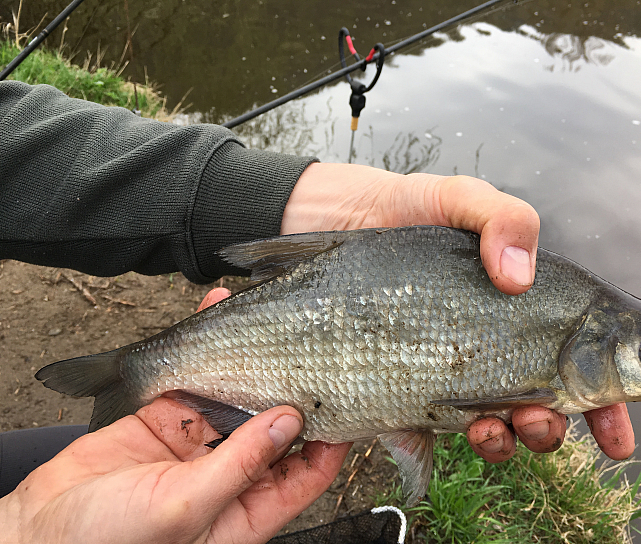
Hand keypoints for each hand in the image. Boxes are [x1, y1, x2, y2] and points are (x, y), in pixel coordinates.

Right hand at [0, 288, 350, 543]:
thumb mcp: (184, 508)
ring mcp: (199, 441)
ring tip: (270, 317)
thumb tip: (288, 421)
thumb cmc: (112, 542)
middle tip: (314, 346)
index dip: (332, 438)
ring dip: (251, 355)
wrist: (42, 530)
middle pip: (276, 426)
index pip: (308, 471)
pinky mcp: (167, 416)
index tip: (348, 398)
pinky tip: (215, 310)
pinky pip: (193, 374)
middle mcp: (230, 473)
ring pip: (237, 391)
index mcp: (247, 509)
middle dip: (292, 387)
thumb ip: (239, 465)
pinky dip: (203, 342)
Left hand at [282, 163, 634, 460]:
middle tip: (543, 419)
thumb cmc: (404, 207)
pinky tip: (458, 427)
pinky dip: (460, 438)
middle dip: (554, 427)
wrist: (335, 223)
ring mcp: (455, 370)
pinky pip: (445, 428)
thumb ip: (503, 219)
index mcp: (524, 307)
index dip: (609, 404)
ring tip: (497, 426)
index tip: (619, 439)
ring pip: (502, 425)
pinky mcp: (413, 385)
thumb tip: (520, 278)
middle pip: (547, 404)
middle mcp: (495, 345)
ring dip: (512, 439)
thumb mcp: (459, 200)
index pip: (583, 362)